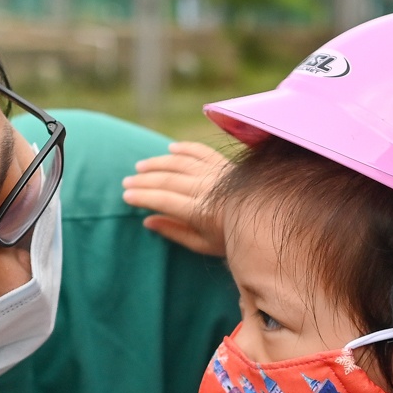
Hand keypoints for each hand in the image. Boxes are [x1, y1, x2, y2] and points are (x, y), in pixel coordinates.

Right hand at [122, 141, 229, 255]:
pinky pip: (202, 151)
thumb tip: (148, 221)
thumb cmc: (232, 238)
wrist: (265, 219)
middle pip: (168, 180)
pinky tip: (171, 149)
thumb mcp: (204, 245)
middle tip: (126, 182)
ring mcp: (216, 174)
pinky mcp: (225, 164)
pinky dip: (185, 148)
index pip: (164, 200)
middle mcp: (207, 189)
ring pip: (180, 162)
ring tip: (140, 167)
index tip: (126, 197)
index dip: (143, 197)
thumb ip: (175, 232)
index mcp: (201, 212)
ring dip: (158, 162)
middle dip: (144, 181)